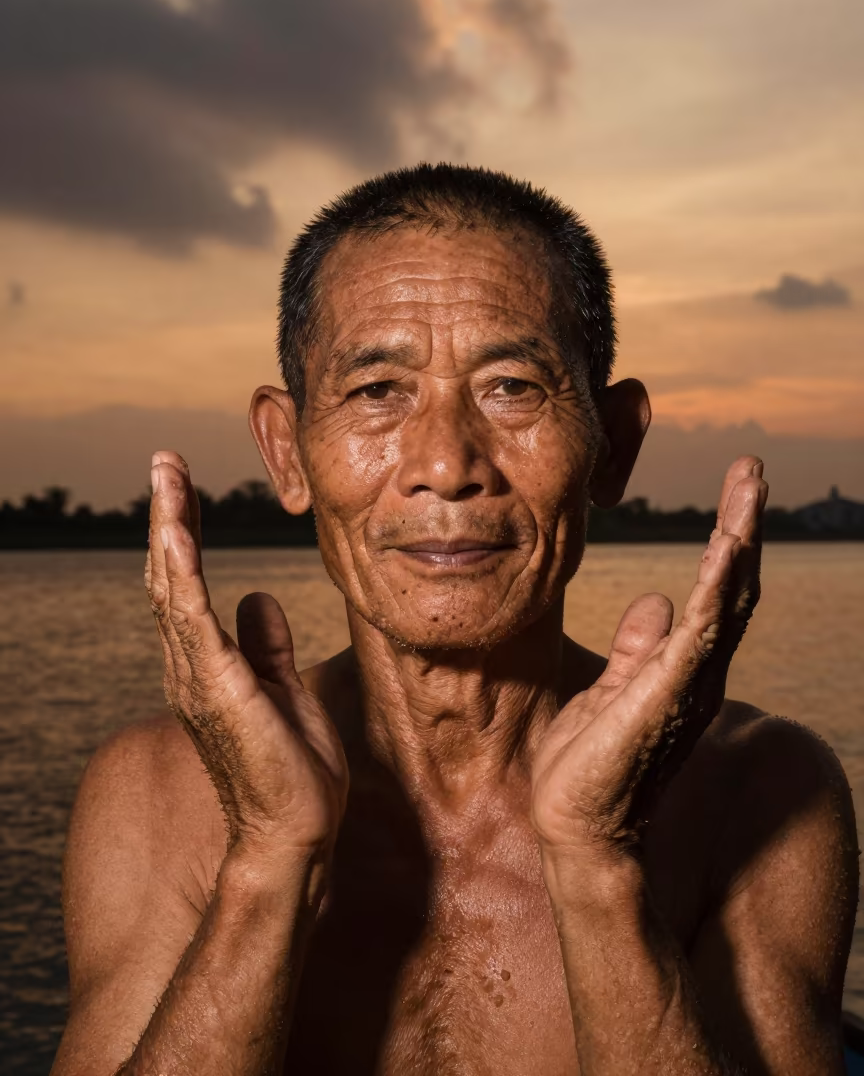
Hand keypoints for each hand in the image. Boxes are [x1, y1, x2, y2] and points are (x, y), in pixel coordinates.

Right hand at [145, 451, 347, 863]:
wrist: (297, 832)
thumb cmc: (292, 770)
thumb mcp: (285, 690)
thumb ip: (267, 645)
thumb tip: (257, 599)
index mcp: (208, 666)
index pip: (189, 587)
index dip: (183, 537)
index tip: (183, 491)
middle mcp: (191, 667)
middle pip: (169, 577)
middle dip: (168, 516)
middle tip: (166, 463)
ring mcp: (197, 677)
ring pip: (171, 587)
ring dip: (168, 527)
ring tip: (167, 474)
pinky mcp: (216, 686)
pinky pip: (192, 617)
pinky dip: (180, 571)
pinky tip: (175, 532)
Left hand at [532, 455, 767, 854]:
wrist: (575, 827)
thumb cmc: (590, 765)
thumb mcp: (613, 689)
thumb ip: (639, 648)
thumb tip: (656, 600)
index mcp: (684, 667)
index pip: (717, 593)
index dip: (729, 541)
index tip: (735, 489)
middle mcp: (699, 673)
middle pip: (734, 587)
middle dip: (743, 525)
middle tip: (751, 469)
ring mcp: (689, 685)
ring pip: (727, 600)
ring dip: (739, 540)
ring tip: (749, 486)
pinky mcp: (667, 696)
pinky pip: (700, 632)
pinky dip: (717, 587)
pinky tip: (727, 546)